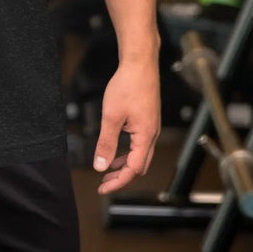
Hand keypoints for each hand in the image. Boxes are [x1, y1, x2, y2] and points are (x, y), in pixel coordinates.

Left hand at [93, 58, 160, 194]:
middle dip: (122, 177)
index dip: (118, 182)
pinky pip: (139, 144)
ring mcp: (151, 127)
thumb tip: (100, 166)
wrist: (140, 63)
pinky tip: (116, 149)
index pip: (133, 170)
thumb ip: (106, 142)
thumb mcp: (111, 116)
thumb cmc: (128, 85)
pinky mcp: (147, 120)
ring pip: (140, 156)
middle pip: (139, 166)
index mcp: (145, 137)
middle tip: (104, 183)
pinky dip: (127, 152)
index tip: (102, 188)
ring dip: (124, 165)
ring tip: (108, 170)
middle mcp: (152, 135)